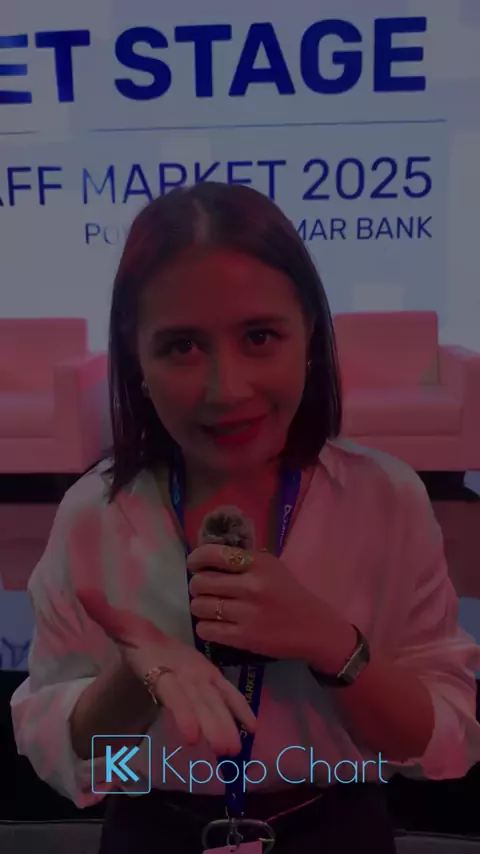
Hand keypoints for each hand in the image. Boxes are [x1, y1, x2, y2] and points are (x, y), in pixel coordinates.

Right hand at [76, 588, 255, 756]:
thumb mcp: (121, 625)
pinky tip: (252, 727)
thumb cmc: (137, 640)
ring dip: (226, 725)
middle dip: (211, 727)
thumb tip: (82, 588)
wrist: (151, 652)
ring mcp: (198, 684)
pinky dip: (239, 709)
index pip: (171, 695)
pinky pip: (228, 694)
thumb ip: (104, 612)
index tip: (192, 738)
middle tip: (226, 750)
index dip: (181, 713)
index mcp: (159, 672)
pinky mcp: (211, 680)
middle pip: (197, 706)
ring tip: (236, 750)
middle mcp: (180, 683)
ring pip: (214, 704)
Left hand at [188, 545, 342, 663]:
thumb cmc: (289, 594)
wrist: (314, 628)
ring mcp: (247, 613)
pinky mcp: (244, 637)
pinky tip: (213, 625)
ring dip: (199, 607)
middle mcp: (251, 586)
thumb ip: (242, 560)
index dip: (196, 559)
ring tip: (209, 608)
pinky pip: (206, 630)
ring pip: (199, 606)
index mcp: (258, 563)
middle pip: (201, 582)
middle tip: (203, 590)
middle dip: (197, 586)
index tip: (194, 565)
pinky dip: (204, 627)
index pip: (213, 554)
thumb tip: (205, 557)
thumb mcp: (271, 567)